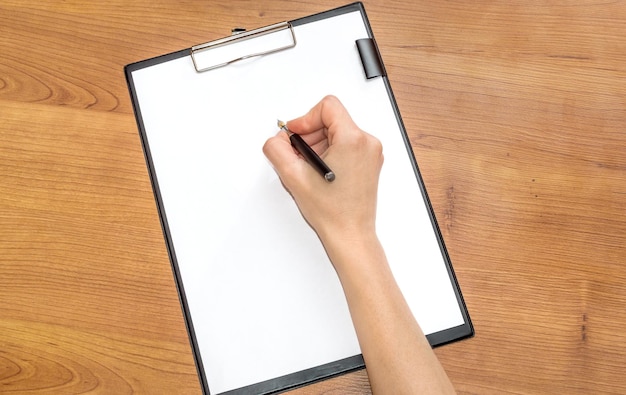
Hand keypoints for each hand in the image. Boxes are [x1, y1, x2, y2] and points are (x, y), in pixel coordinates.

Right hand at [263, 96, 382, 243]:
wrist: (350, 234)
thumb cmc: (332, 211)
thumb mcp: (293, 176)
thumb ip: (277, 149)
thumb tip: (277, 138)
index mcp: (353, 140)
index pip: (327, 106)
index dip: (305, 118)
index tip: (296, 134)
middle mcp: (367, 143)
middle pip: (332, 119)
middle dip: (310, 135)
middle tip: (298, 155)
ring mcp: (371, 153)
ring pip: (338, 132)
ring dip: (318, 145)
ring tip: (308, 168)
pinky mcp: (369, 162)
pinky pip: (346, 145)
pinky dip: (329, 153)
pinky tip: (320, 172)